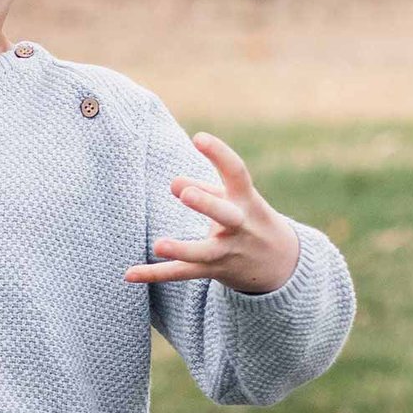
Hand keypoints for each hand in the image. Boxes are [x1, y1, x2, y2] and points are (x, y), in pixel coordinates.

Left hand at [127, 131, 301, 293]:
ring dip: (182, 249)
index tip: (199, 138)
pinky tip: (129, 274)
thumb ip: (204, 188)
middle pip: (226, 215)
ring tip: (158, 245)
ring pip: (204, 252)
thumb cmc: (248, 217)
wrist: (282, 263)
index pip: (237, 173)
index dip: (220, 154)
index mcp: (246, 199)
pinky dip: (155, 274)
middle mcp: (240, 225)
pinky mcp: (214, 270)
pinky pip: (182, 272)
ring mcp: (228, 251)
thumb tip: (174, 182)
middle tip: (186, 194)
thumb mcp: (234, 198)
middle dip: (207, 204)